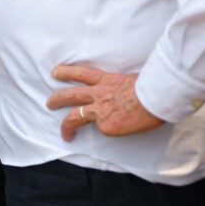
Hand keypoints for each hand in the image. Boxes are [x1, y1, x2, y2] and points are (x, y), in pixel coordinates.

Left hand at [47, 65, 164, 141]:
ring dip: (66, 125)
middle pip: (71, 95)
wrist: (154, 96)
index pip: (81, 73)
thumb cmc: (152, 86)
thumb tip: (127, 94)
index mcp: (107, 80)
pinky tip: (116, 132)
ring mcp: (99, 110)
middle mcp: (98, 94)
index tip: (55, 73)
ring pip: (74, 116)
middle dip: (57, 99)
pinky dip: (107, 132)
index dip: (66, 72)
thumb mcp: (133, 79)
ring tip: (64, 133)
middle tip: (49, 103)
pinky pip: (103, 130)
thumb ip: (123, 87)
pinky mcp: (105, 125)